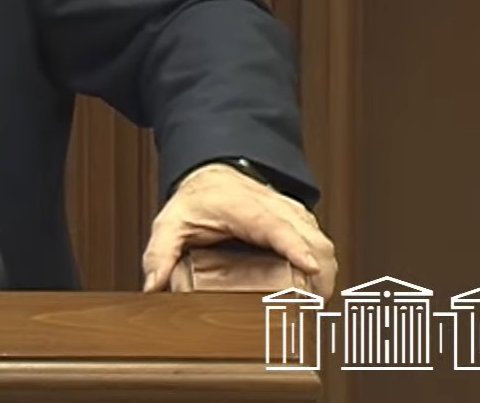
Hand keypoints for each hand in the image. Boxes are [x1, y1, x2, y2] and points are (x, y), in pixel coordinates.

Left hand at [142, 162, 336, 295]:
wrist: (213, 176)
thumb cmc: (196, 201)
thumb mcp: (170, 224)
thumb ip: (160, 253)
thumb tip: (153, 284)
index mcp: (243, 208)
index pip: (275, 226)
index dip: (295, 246)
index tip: (309, 266)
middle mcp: (274, 207)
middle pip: (310, 236)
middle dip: (320, 270)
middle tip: (312, 304)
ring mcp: (290, 213)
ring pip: (322, 240)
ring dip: (326, 270)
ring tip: (316, 303)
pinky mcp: (300, 221)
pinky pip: (320, 242)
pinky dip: (324, 264)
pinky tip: (316, 288)